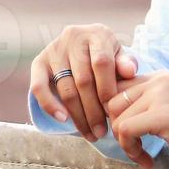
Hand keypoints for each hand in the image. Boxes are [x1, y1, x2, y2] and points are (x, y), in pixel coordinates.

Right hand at [30, 23, 136, 142]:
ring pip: (65, 88)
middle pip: (83, 80)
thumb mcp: (120, 55)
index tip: (113, 113)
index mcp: (97, 34)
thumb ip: (126, 63)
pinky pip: (38, 87)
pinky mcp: (39, 61)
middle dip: (94, 111)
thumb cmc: (107, 55)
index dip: (107, 89)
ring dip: (78, 115)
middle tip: (102, 132)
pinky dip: (49, 105)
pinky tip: (63, 120)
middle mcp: (73, 37)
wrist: (84, 44)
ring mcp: (54, 49)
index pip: (101, 63)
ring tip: (90, 134)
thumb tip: (130, 72)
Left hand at [104, 71, 168, 168]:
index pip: (118, 87)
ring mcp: (161, 95)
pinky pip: (127, 131)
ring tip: (143, 155)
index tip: (126, 133)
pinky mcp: (163, 115)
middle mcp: (159, 81)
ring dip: (126, 144)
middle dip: (118, 129)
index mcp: (160, 77)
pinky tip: (147, 160)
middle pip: (112, 102)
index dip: (114, 113)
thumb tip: (107, 109)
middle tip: (134, 146)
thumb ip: (144, 103)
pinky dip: (132, 150)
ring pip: (118, 119)